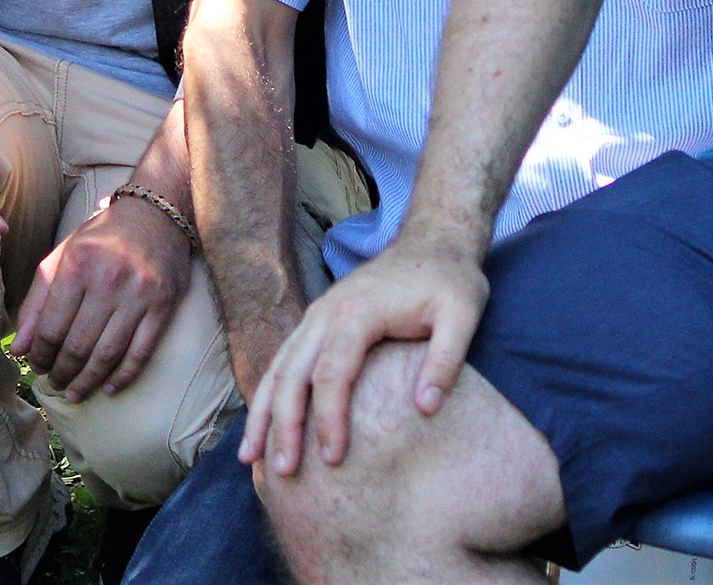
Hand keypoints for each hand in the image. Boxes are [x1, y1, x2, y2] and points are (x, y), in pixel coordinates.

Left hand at [14, 193, 191, 401]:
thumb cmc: (102, 237)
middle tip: (55, 385)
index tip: (37, 366)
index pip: (51, 327)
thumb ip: (37, 302)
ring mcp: (138, 295)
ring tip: (76, 393)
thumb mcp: (61, 257)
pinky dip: (124, 376)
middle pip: (78, 345)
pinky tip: (109, 388)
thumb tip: (19, 348)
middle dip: (62, 373)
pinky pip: (141, 352)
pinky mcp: (163, 306)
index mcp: (77, 266)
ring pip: (108, 354)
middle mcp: (108, 281)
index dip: (40, 355)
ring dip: (88, 381)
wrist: (156, 214)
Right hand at [240, 237, 486, 476]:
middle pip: (292, 373)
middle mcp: (327, 312)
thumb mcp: (463, 314)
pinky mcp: (318, 321)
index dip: (328, 418)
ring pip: (279, 366)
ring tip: (250, 457)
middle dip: (283, 424)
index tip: (333, 459)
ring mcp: (317, 314)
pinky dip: (270, 393)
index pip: (332, 374)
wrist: (432, 241)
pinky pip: (285, 359)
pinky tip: (263, 424)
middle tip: (281, 471)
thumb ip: (447, 360)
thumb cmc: (449, 280)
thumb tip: (425, 408)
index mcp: (357, 312)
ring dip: (263, 411)